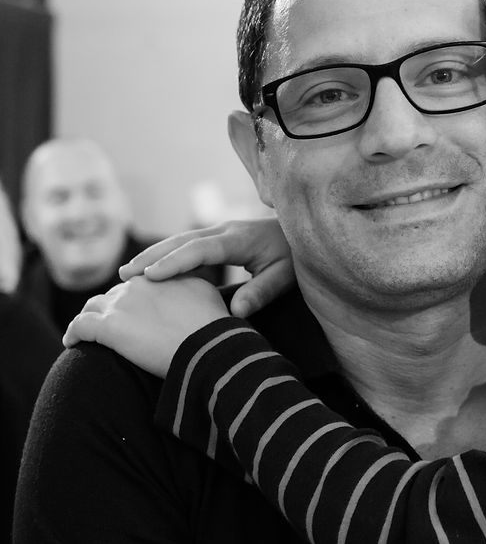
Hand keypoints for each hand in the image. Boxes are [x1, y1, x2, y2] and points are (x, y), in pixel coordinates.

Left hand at [64, 276, 229, 377]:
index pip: (140, 282)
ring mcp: (121, 304)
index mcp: (163, 274)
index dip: (136, 299)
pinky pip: (79, 326)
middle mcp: (140, 283)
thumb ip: (192, 289)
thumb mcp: (209, 296)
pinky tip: (73, 343)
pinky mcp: (107, 326)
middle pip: (115, 294)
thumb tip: (188, 296)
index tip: (136, 313)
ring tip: (87, 335)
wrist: (208, 348)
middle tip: (113, 327)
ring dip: (90, 318)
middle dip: (112, 308)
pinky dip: (73, 334)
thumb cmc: (215, 328)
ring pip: (93, 306)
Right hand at [118, 218, 295, 316]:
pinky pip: (187, 245)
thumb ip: (262, 292)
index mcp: (240, 239)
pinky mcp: (218, 237)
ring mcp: (220, 231)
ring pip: (181, 240)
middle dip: (152, 256)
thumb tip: (236, 313)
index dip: (175, 262)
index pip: (201, 249)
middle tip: (124, 276)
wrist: (303, 233)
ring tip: (126, 273)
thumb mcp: (286, 276)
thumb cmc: (296, 257)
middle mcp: (226, 230)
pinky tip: (149, 271)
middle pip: (183, 241)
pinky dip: (166, 255)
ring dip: (154, 254)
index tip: (150, 276)